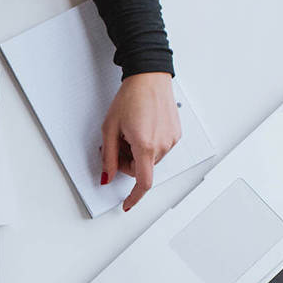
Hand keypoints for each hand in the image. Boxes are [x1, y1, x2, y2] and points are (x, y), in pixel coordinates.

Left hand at [100, 72, 181, 210]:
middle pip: (141, 169)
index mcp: (145, 146)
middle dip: (127, 163)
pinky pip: (159, 149)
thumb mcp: (110, 129)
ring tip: (131, 131)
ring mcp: (171, 140)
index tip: (127, 204)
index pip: (142, 183)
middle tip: (118, 143)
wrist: (149, 77)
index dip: (134, 197)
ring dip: (138, 153)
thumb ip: (107, 157)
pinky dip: (148, 145)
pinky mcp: (175, 134)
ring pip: (150, 160)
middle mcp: (162, 146)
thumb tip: (106, 177)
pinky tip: (142, 127)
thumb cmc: (130, 98)